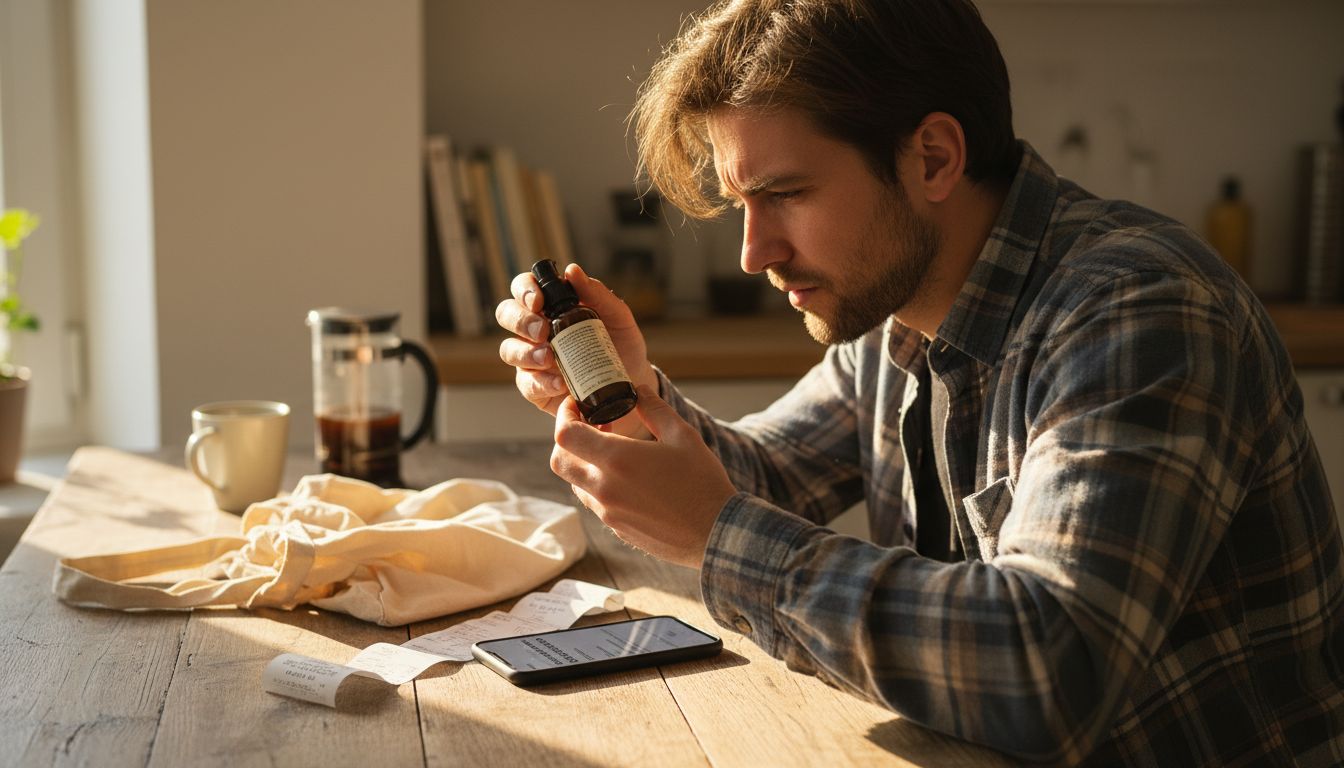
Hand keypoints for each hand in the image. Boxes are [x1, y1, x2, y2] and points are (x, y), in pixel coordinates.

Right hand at [495, 263, 656, 436]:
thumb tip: (572, 271)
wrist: (631, 381)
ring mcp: (531, 358)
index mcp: (549, 305)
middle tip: (543, 331)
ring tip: (550, 358)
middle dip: (520, 321)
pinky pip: (527, 384)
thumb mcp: (617, 316)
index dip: (524, 290)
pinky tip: (560, 383)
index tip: (538, 301)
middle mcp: (533, 329)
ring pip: (509, 350)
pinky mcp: (536, 387)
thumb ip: (597, 293)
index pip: (524, 287)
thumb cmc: (621, 343)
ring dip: (526, 353)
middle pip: (506, 315)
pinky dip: (541, 383)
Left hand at [550, 385, 735, 568]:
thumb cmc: (702, 482)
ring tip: (615, 452)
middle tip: (592, 427)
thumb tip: (638, 389)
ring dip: (585, 463)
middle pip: (560, 461)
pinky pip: (595, 503)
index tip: (577, 406)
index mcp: (617, 460)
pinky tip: (629, 478)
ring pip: (576, 482)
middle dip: (568, 440)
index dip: (564, 415)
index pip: (565, 435)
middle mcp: (604, 488)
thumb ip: (654, 409)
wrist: (716, 533)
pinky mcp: (617, 528)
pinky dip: (600, 485)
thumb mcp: (683, 436)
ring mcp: (608, 512)